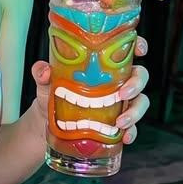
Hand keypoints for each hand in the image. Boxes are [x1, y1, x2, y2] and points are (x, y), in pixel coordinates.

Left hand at [30, 36, 148, 145]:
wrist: (47, 122)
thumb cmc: (52, 93)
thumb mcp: (45, 81)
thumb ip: (42, 72)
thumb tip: (43, 70)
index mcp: (104, 65)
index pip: (128, 50)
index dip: (139, 46)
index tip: (140, 50)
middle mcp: (117, 82)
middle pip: (140, 76)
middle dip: (137, 84)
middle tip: (123, 94)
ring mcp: (120, 103)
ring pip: (140, 102)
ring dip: (135, 112)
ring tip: (120, 122)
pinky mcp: (118, 123)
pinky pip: (133, 127)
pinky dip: (132, 132)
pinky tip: (124, 137)